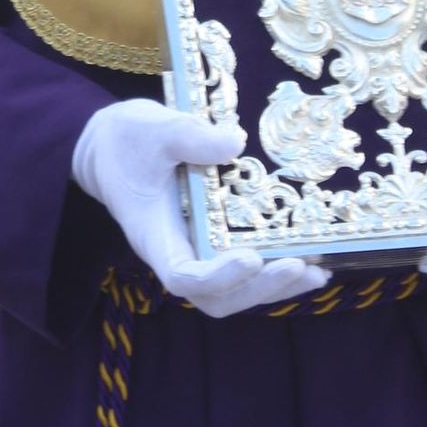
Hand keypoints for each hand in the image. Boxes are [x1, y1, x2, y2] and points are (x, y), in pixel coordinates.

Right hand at [73, 100, 329, 318]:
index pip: (182, 277)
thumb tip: (236, 142)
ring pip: (233, 292)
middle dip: (258, 289)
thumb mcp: (153, 129)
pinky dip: (275, 272)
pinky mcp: (212, 241)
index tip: (250, 257)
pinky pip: (243, 271)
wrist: (111, 146)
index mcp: (154, 235)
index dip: (217, 277)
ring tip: (316, 272)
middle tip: (299, 266)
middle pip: (215, 297)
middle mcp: (176, 252)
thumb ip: (189, 137)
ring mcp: (195, 250)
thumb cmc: (126, 140)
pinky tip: (311, 262)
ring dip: (274, 287)